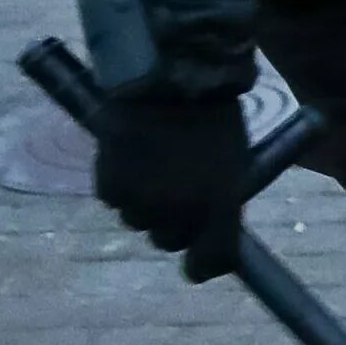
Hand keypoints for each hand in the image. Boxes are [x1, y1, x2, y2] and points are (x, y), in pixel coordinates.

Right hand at [93, 94, 252, 280]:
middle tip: (177, 193)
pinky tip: (132, 156)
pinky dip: (122, 185)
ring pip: (139, 221)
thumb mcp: (234, 157)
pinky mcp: (111, 189)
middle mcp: (181, 213)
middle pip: (170, 241)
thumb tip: (210, 221)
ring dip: (146, 203)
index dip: (205, 265)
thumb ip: (223, 195)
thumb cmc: (212, 113)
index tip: (199, 264)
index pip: (213, 259)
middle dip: (173, 224)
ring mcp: (143, 203)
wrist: (168, 79)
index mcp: (220, 204)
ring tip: (156, 164)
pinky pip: (116, 200)